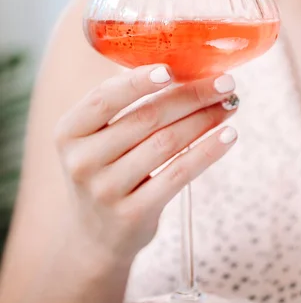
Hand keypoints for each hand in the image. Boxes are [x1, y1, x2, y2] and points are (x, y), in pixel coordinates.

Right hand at [55, 65, 237, 265]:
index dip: (137, 81)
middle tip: (224, 83)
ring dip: (205, 120)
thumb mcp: (97, 138)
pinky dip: (208, 152)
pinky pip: (179, 174)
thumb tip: (181, 67)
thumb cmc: (106, 169)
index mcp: (69, 132)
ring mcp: (106, 190)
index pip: (104, 98)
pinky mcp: (133, 214)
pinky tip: (228, 136)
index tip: (172, 69)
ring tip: (230, 105)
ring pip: (166, 143)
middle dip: (191, 96)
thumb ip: (124, 106)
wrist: (97, 235)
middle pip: (145, 118)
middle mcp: (82, 161)